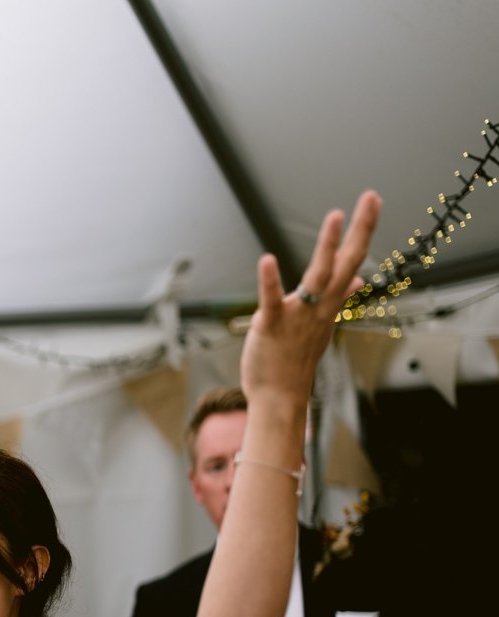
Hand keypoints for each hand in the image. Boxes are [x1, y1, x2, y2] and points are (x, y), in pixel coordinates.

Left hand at [240, 190, 380, 406]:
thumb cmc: (295, 360)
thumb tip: (356, 280)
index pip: (352, 260)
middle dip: (360, 230)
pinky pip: (272, 300)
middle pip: (347, 262)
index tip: (371, 202)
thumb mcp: (321, 325)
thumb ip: (338, 299)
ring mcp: (298, 316)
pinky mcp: (271, 325)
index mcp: (328, 304)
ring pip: (318, 277)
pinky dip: (269, 281)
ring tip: (335, 217)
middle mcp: (319, 307)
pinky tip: (267, 259)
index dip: (362, 231)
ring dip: (328, 247)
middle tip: (370, 197)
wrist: (280, 396)